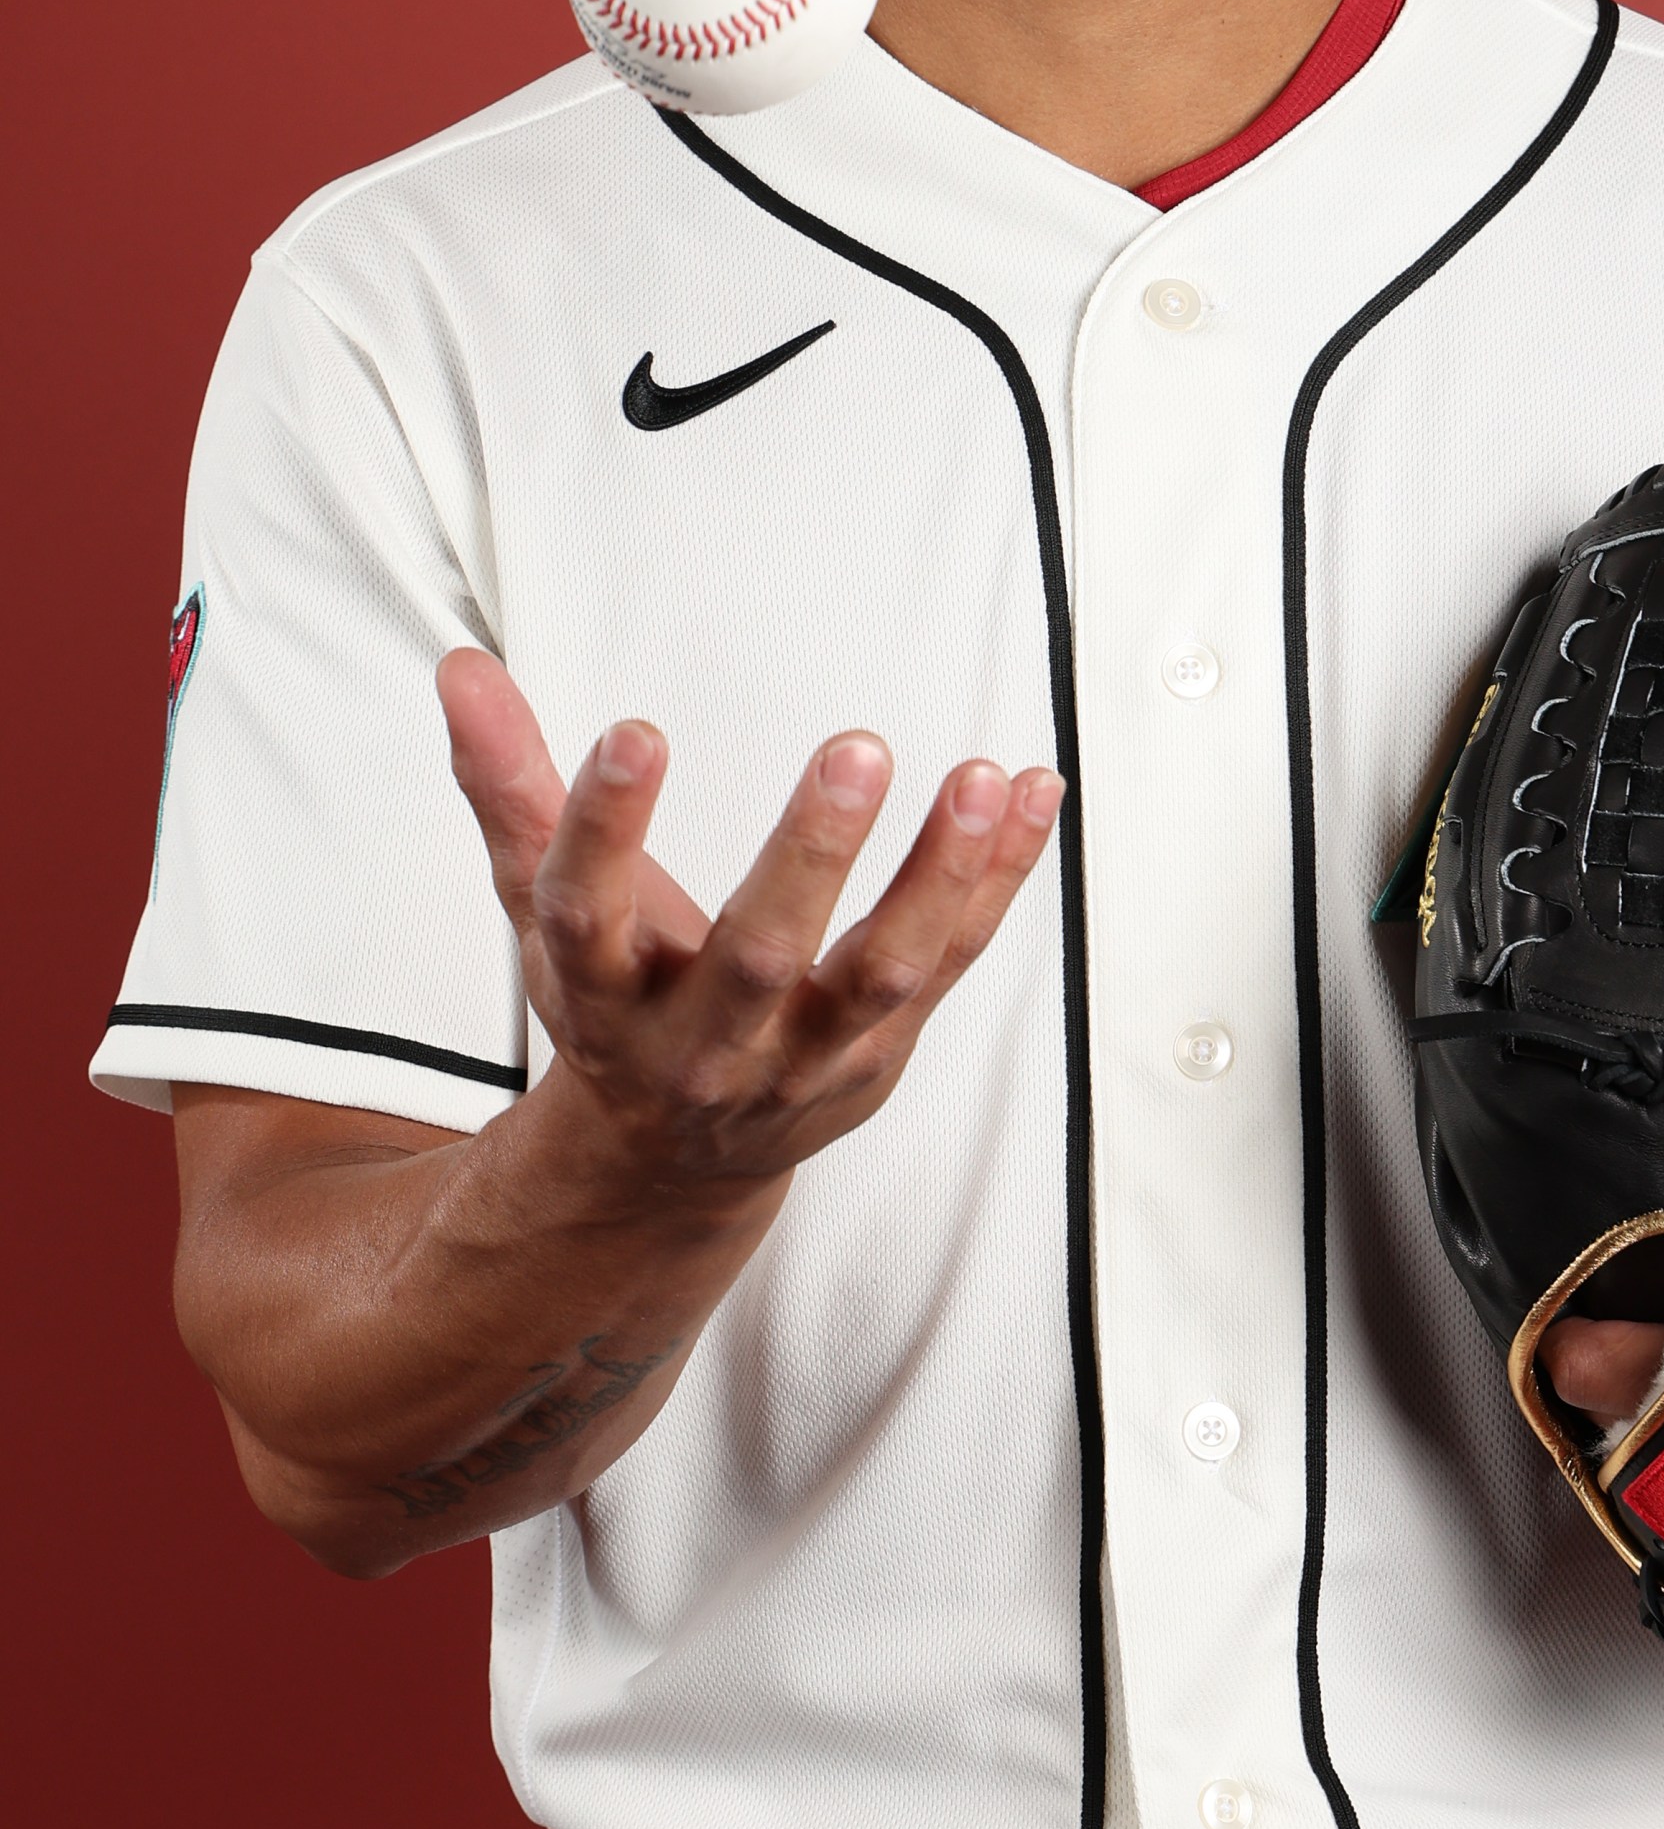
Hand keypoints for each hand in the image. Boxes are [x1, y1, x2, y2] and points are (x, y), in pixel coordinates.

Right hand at [438, 648, 1063, 1206]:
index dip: (604, 827)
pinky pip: (954, 961)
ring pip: (881, 973)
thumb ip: (509, 786)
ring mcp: (803, 1058)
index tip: (637, 731)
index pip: (587, 914)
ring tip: (983, 776)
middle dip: (811, 857)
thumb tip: (463, 666)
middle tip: (856, 749)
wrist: (673, 1162)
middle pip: (758, 956)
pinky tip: (1036, 790)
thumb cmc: (614, 1002)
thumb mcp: (542, 907)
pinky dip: (1000, 879)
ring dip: (938, 877)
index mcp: (603, 997)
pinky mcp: (882, 1052)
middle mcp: (703, 1042)